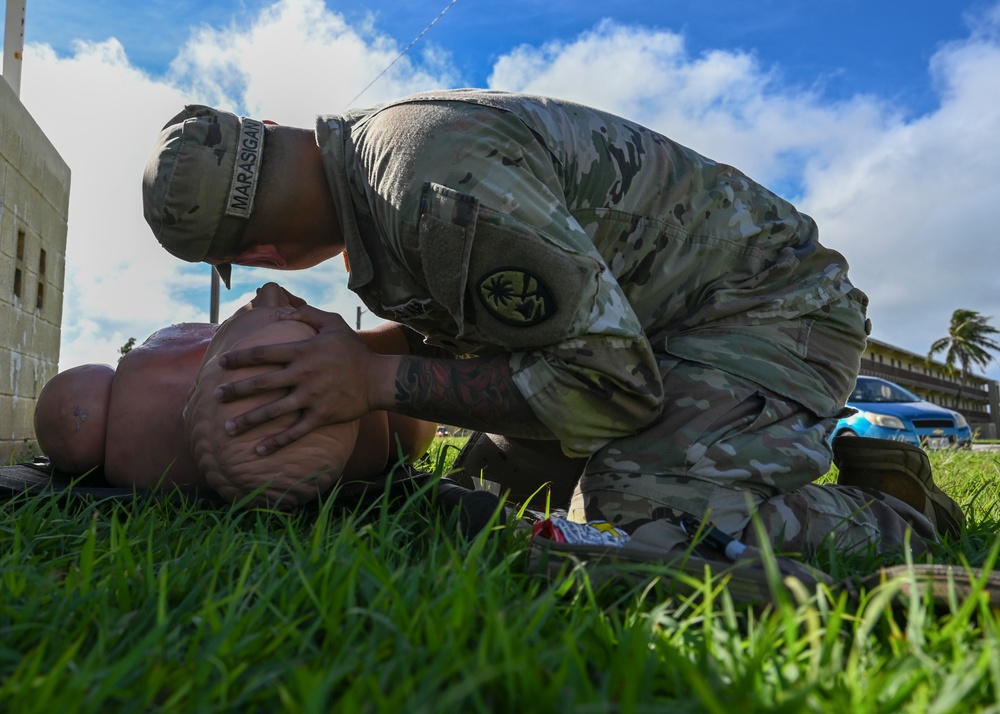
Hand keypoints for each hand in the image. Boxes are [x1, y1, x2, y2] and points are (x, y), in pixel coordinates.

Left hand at [214, 306, 394, 453]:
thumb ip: (306, 313)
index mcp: (303, 350)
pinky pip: (295, 431)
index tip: (221, 364)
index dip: (239, 358)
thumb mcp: (333, 322)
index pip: (263, 353)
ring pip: (274, 411)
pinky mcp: (321, 415)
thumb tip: (279, 313)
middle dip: (236, 390)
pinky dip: (277, 442)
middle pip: (262, 383)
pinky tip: (259, 449)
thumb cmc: (353, 349)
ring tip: (228, 428)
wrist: (378, 378)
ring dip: (249, 420)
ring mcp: (312, 397)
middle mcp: (303, 374)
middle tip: (216, 396)